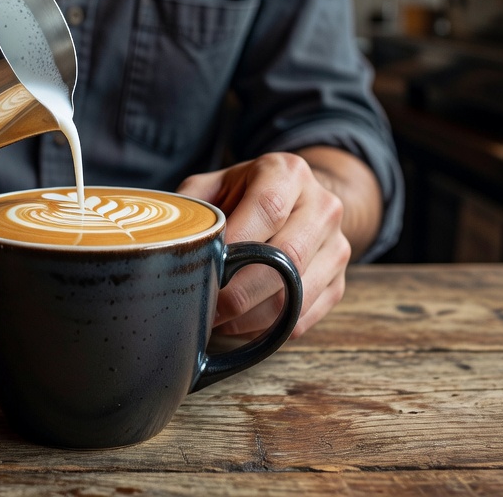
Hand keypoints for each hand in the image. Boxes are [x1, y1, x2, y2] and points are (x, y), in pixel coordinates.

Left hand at [178, 152, 351, 339]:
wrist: (299, 200)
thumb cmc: (245, 194)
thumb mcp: (216, 184)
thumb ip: (193, 206)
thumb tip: (163, 242)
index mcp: (287, 173)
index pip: (268, 208)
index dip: (236, 244)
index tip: (205, 269)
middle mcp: (321, 206)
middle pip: (287, 257)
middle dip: (240, 291)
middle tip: (206, 308)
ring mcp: (336, 245)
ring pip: (298, 293)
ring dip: (253, 316)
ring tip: (219, 321)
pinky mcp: (339, 281)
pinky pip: (304, 316)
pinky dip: (270, 329)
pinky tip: (241, 325)